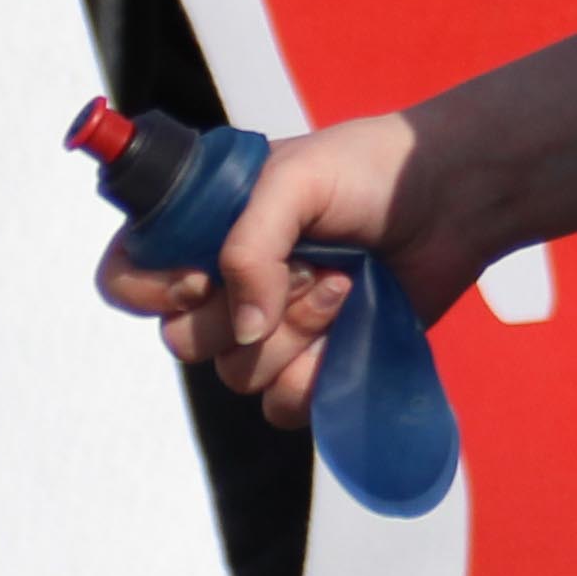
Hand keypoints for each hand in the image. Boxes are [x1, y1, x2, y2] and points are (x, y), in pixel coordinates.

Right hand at [94, 110, 436, 428]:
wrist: (452, 196)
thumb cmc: (370, 170)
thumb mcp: (295, 178)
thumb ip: (248, 244)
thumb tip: (244, 328)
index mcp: (201, 230)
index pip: (124, 279)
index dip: (150, 291)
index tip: (202, 277)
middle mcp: (225, 284)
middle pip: (181, 341)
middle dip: (242, 310)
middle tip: (304, 264)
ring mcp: (269, 328)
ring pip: (237, 374)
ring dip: (295, 331)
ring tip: (343, 282)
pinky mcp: (315, 364)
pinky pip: (283, 405)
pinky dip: (316, 373)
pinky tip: (352, 322)